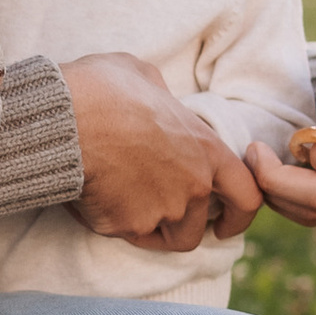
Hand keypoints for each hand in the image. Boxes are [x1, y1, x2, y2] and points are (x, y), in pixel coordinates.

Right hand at [62, 51, 262, 254]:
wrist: (70, 117)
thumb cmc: (106, 90)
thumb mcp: (146, 77)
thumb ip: (163, 98)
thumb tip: (155, 98)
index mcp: (206, 151)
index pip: (246, 197)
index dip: (238, 218)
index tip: (224, 227)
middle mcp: (192, 187)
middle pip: (194, 228)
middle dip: (174, 223)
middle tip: (149, 205)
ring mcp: (161, 210)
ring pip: (159, 237)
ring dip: (144, 226)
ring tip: (119, 198)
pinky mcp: (126, 225)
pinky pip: (121, 230)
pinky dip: (107, 218)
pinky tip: (90, 191)